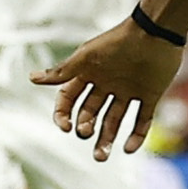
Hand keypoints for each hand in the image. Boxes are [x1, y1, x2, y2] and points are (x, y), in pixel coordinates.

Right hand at [35, 16, 183, 157]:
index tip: (65, 127)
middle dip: (86, 128)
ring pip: (114, 121)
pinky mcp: (150, 96)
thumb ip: (62, 72)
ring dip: (106, 140)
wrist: (156, 32)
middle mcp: (106, 85)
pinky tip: (127, 148)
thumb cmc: (118, 42)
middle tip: (86, 133)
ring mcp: (128, 91)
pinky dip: (136, 136)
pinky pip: (142, 121)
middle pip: (90, 114)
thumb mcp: (87, 57)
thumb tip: (32, 79)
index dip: (64, 114)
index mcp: (89, 75)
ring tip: (101, 157)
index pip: (70, 100)